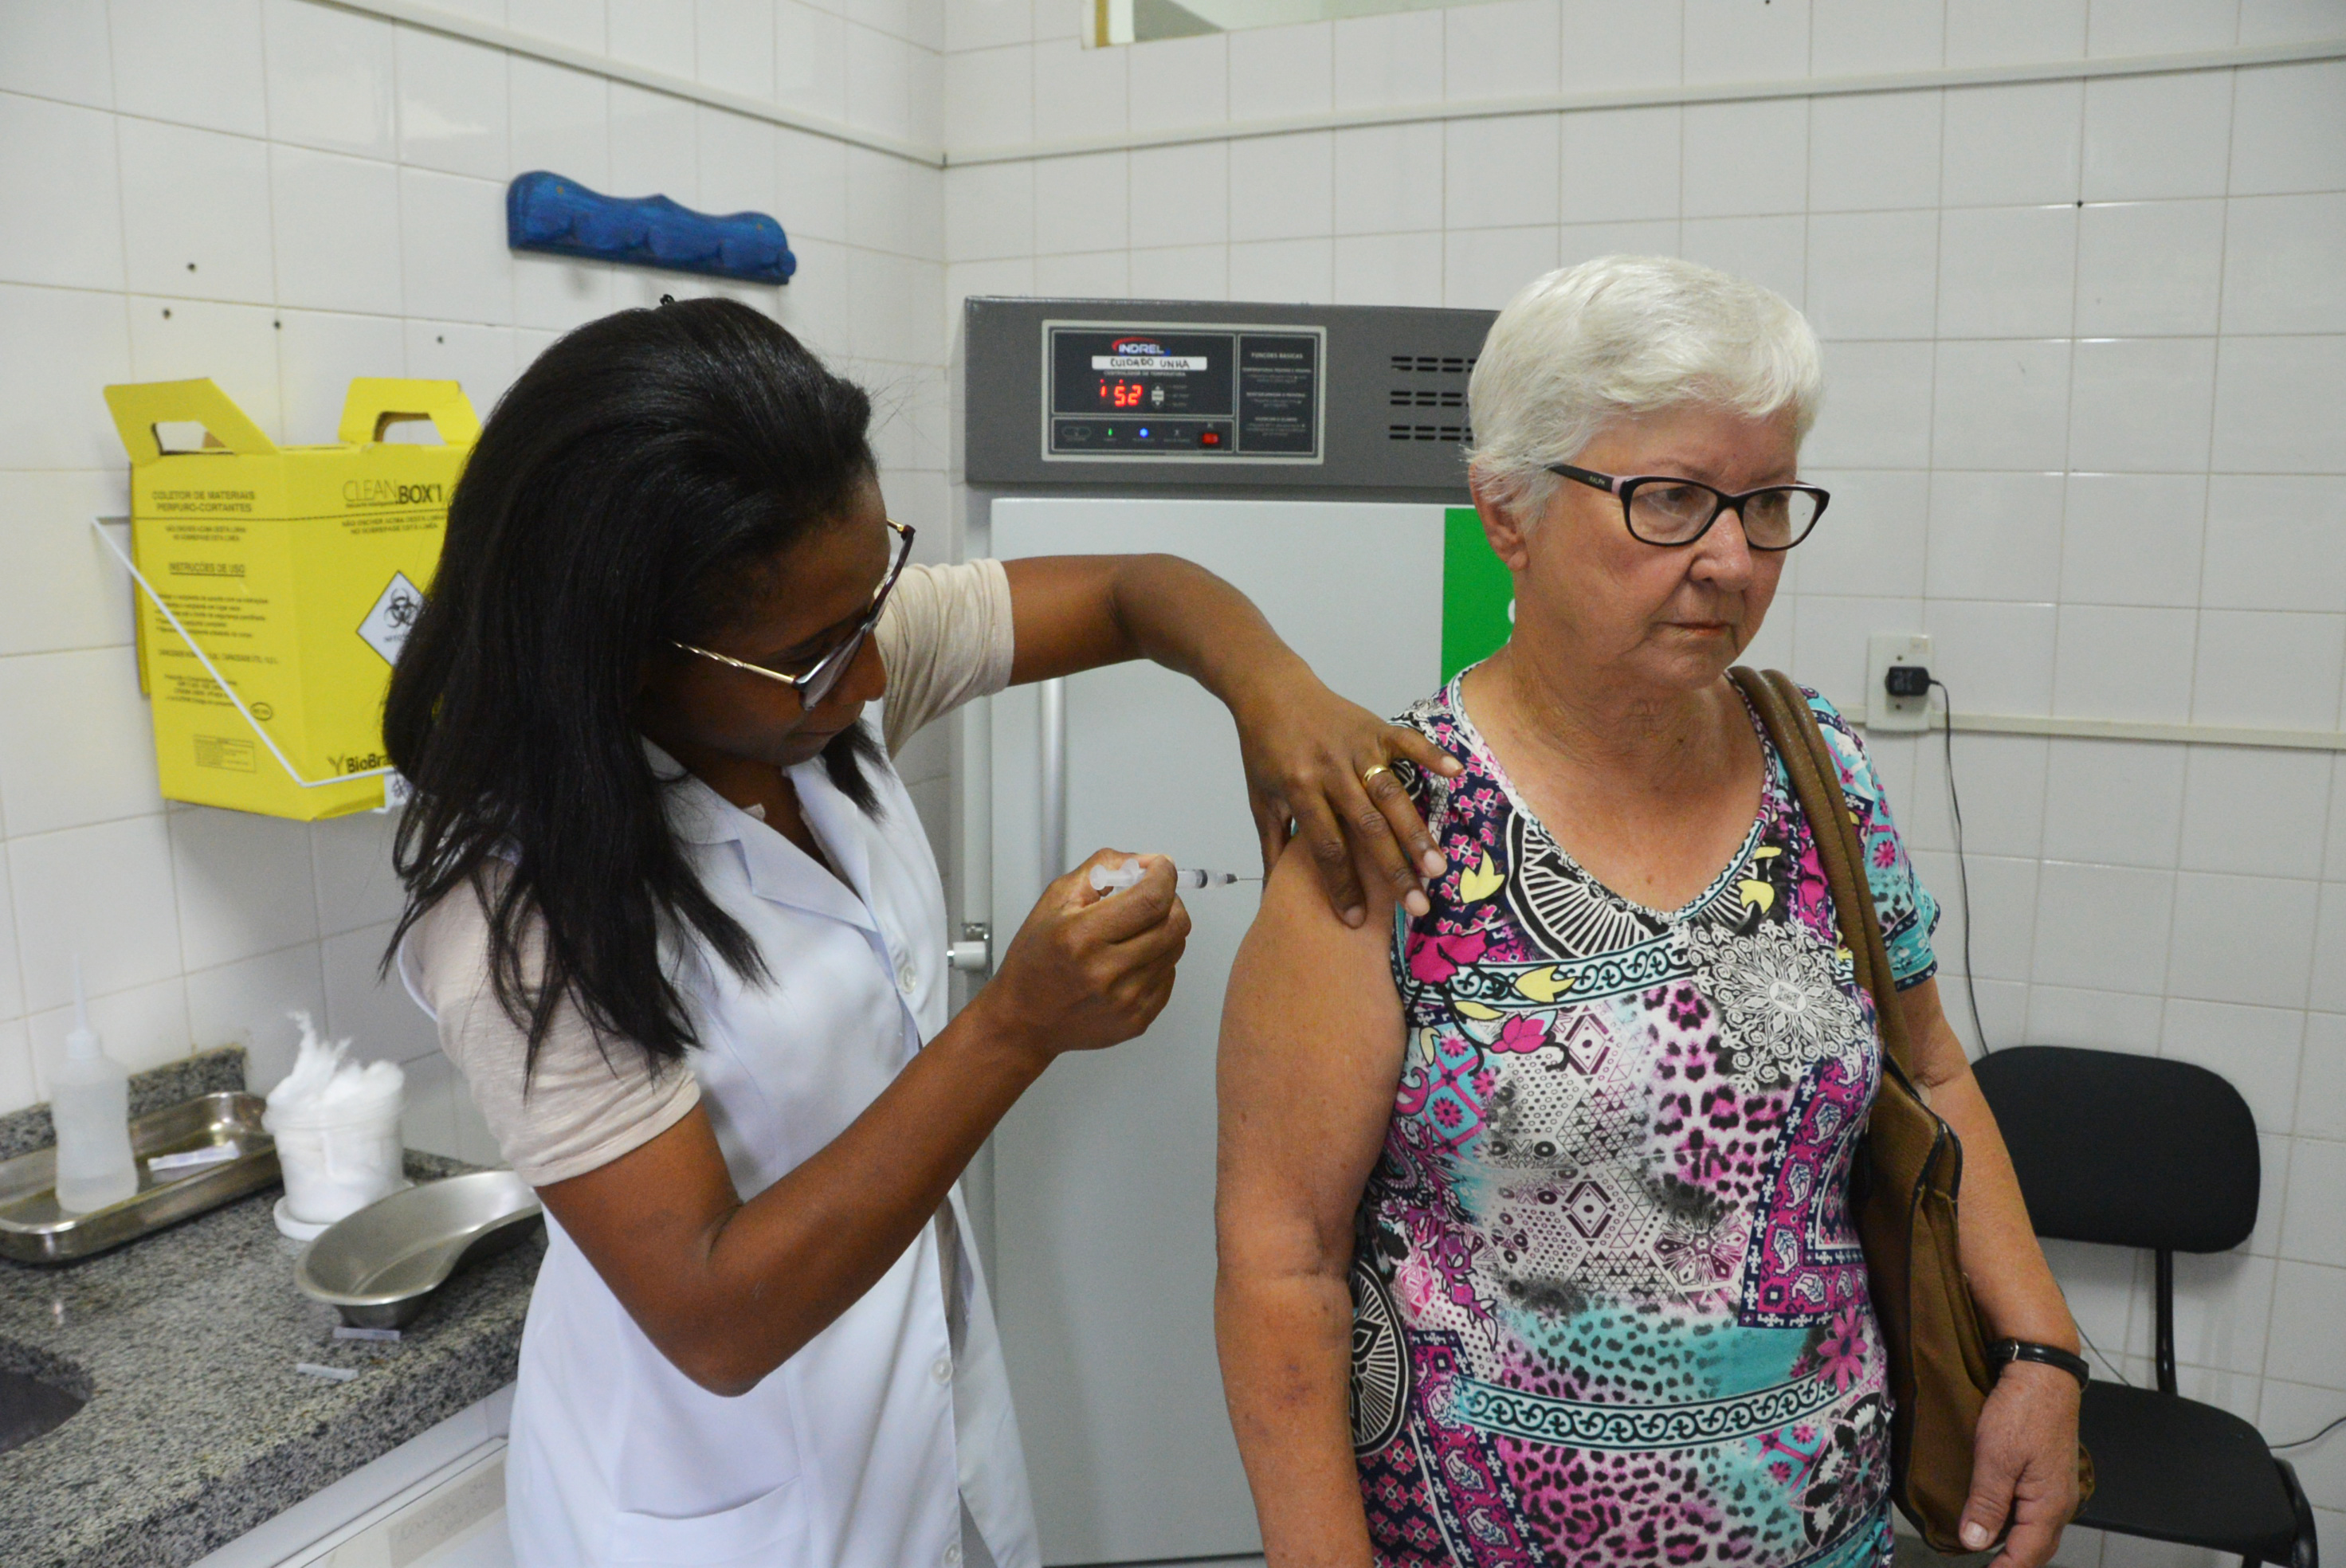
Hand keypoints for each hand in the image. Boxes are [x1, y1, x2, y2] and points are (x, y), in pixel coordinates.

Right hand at [977, 849, 1191, 1064]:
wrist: (1025, 1020)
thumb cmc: (1035, 961)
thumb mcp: (1056, 899)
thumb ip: (1104, 868)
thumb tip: (1149, 862)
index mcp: (1082, 936)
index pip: (1151, 898)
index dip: (1165, 875)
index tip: (1162, 867)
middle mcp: (1106, 971)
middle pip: (1174, 923)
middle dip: (1171, 900)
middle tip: (1152, 897)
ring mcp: (1125, 1000)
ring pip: (1176, 948)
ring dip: (1163, 930)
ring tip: (1133, 933)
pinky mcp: (1137, 1020)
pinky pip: (1169, 976)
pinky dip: (1158, 961)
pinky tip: (1130, 961)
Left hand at [1231, 670, 1462, 928]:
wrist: (1269, 689)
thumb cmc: (1265, 751)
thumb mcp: (1260, 800)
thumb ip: (1272, 847)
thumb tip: (1271, 897)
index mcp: (1299, 789)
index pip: (1325, 846)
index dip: (1342, 884)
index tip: (1357, 920)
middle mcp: (1330, 770)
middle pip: (1365, 826)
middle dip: (1392, 869)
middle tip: (1418, 905)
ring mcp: (1356, 747)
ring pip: (1390, 794)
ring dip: (1415, 830)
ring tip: (1438, 866)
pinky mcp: (1374, 726)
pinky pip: (1406, 742)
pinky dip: (1431, 755)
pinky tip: (1456, 774)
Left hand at [1960, 1361, 2083, 1566]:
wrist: (2043, 1374)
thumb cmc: (2022, 1411)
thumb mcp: (1995, 1458)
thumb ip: (1986, 1503)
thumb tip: (1976, 1543)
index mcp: (2049, 1506)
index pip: (2026, 1556)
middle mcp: (2060, 1504)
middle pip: (2036, 1550)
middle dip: (2012, 1563)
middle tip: (1986, 1566)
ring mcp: (2057, 1489)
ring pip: (2037, 1532)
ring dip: (2014, 1545)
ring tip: (1986, 1549)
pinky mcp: (2050, 1475)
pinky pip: (2036, 1512)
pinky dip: (2018, 1524)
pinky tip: (1998, 1519)